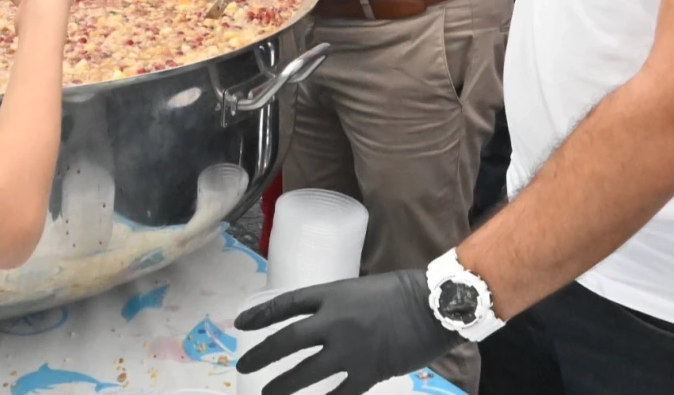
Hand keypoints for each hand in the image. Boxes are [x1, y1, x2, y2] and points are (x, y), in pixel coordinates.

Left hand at [235, 270, 460, 394]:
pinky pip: (338, 394)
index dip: (260, 315)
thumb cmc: (401, 293)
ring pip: (305, 373)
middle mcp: (333, 321)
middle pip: (287, 341)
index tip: (240, 325)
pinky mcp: (368, 372)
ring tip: (267, 394)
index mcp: (330, 295)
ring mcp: (349, 349)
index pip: (285, 304)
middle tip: (244, 367)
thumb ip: (336, 307)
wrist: (433, 305)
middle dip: (261, 355)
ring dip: (282, 385)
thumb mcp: (359, 290)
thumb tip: (317, 326)